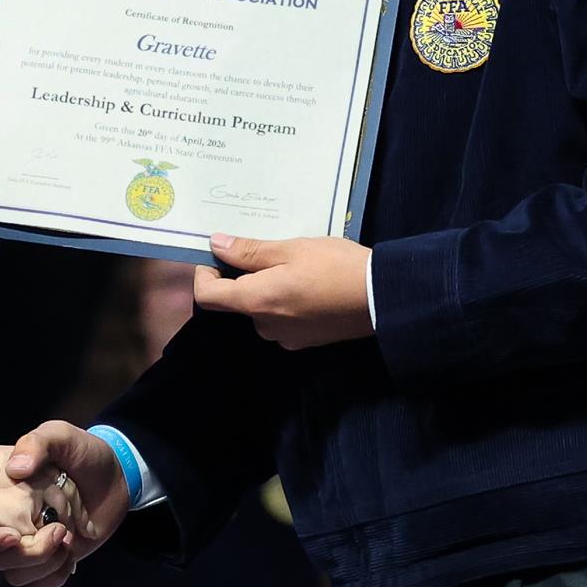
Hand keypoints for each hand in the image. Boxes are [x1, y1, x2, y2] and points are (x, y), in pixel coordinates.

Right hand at [0, 421, 129, 586]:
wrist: (116, 472)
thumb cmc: (84, 452)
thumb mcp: (59, 435)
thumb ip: (37, 443)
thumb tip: (16, 469)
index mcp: (6, 501)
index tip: (13, 533)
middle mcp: (14, 525)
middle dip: (28, 554)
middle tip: (59, 531)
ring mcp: (33, 546)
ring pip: (16, 577)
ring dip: (43, 567)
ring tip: (67, 542)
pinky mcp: (52, 562)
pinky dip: (50, 580)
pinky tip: (68, 560)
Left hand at [195, 233, 373, 349]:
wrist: (381, 297)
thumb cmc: (334, 266)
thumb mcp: (290, 249)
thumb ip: (249, 251)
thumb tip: (216, 245)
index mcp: (255, 302)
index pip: (208, 297)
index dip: (205, 274)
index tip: (217, 256)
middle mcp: (264, 326)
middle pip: (237, 302)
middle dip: (243, 278)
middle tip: (266, 252)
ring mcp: (285, 337)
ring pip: (262, 310)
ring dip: (267, 289)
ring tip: (294, 267)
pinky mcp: (305, 341)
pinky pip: (283, 320)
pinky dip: (286, 302)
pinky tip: (309, 286)